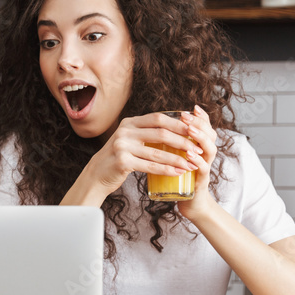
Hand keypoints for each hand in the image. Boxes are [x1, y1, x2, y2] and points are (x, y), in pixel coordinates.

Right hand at [83, 110, 202, 198]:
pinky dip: (166, 170)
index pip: (158, 118)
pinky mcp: (122, 162)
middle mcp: (125, 132)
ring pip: (157, 152)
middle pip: (161, 133)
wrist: (96, 175)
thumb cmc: (118, 158)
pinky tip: (178, 172)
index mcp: (129, 123)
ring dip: (178, 159)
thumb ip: (146, 132)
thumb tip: (177, 128)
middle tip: (198, 149)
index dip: (178, 124)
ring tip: (192, 164)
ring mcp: (122, 146)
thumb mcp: (129, 139)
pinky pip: (150, 166)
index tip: (195, 131)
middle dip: (183, 141)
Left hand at [175, 105, 219, 219]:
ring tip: (189, 130)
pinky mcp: (201, 182)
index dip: (201, 117)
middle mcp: (205, 156)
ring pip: (210, 150)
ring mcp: (205, 169)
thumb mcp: (175, 158)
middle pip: (210, 135)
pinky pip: (203, 170)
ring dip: (200, 139)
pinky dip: (197, 162)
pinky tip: (189, 156)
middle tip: (186, 115)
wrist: (187, 203)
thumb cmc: (179, 178)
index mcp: (199, 149)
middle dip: (199, 123)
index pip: (205, 128)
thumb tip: (155, 128)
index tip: (190, 108)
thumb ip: (171, 144)